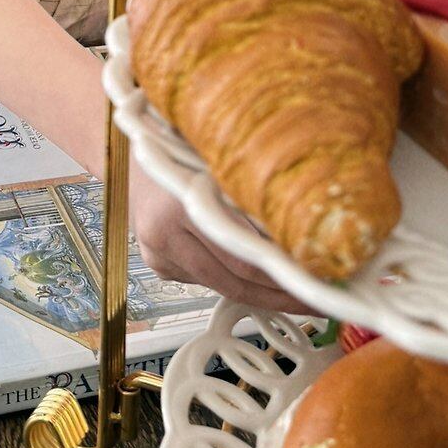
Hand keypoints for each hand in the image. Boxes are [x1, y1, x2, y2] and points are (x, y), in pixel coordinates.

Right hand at [129, 158, 310, 313]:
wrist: (131, 153)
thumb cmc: (181, 147)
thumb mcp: (219, 160)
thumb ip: (251, 193)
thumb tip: (304, 231)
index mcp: (180, 203)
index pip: (243, 256)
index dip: (283, 276)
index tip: (316, 283)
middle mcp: (163, 233)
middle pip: (233, 280)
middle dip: (277, 295)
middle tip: (313, 300)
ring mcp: (157, 253)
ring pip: (219, 285)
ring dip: (258, 293)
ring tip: (293, 294)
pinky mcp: (157, 264)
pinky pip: (203, 279)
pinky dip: (231, 277)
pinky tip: (254, 277)